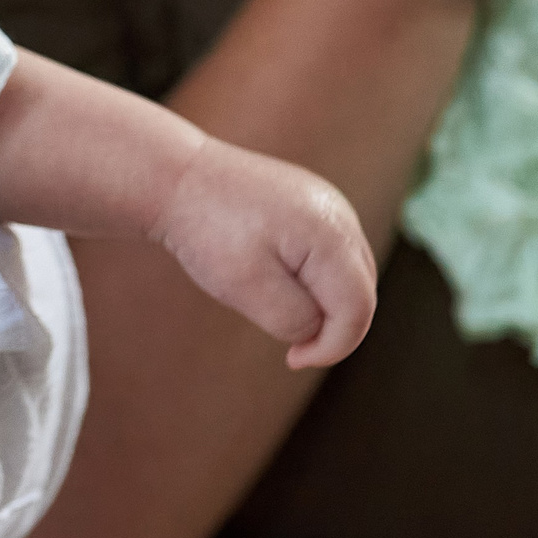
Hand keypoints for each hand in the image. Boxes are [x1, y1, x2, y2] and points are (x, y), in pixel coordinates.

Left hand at [147, 138, 375, 370]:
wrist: (175, 177)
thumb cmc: (207, 229)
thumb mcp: (247, 287)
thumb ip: (294, 319)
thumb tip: (318, 330)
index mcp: (330, 233)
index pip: (358, 308)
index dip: (333, 346)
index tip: (292, 359)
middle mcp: (339, 213)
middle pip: (361, 291)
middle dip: (332, 326)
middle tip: (288, 344)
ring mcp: (329, 204)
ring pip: (348, 275)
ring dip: (323, 302)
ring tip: (273, 304)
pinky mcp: (313, 204)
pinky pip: (330, 255)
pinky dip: (314, 279)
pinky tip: (274, 279)